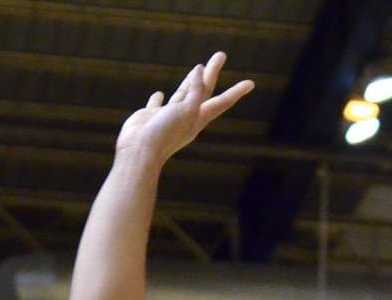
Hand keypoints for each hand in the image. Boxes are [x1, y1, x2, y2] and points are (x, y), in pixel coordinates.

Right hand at [115, 53, 253, 167]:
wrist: (140, 151)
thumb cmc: (165, 133)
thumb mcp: (186, 109)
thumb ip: (195, 90)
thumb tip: (200, 69)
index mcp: (198, 118)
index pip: (222, 101)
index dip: (236, 91)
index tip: (251, 83)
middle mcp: (186, 117)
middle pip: (203, 90)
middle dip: (212, 72)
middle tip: (221, 55)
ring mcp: (168, 117)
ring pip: (183, 94)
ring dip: (190, 81)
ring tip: (197, 67)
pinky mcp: (151, 117)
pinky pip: (158, 105)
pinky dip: (159, 99)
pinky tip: (160, 94)